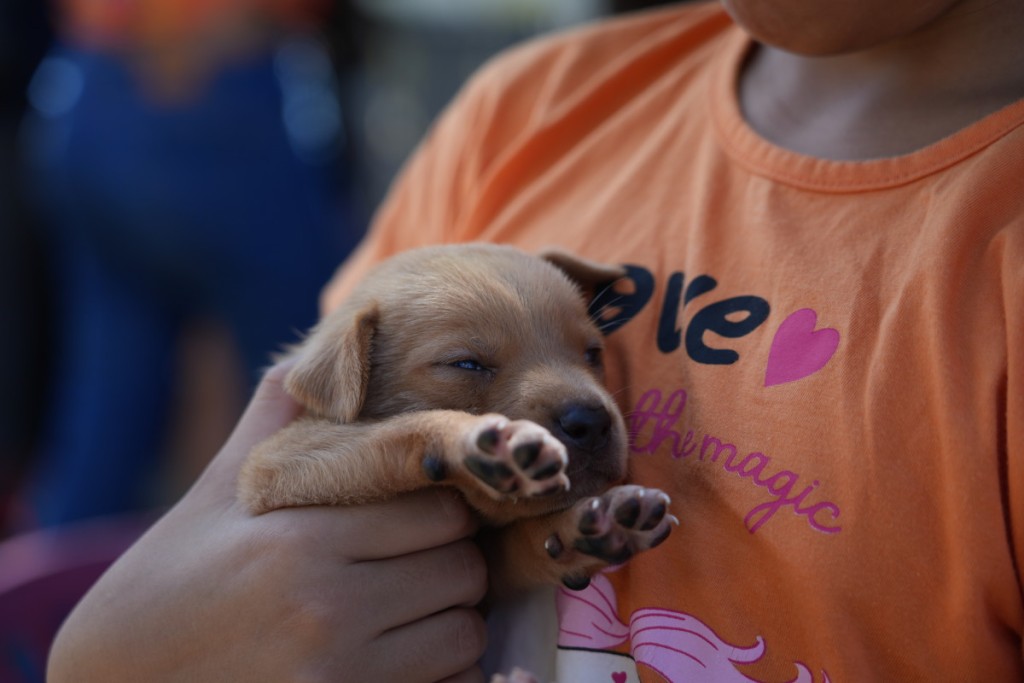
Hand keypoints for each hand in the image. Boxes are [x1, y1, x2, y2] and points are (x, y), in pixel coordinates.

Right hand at [47, 362, 488, 681]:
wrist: (117, 678)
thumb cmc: (173, 577)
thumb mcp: (218, 491)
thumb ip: (274, 418)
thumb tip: (311, 352)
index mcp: (301, 538)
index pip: (438, 510)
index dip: (441, 506)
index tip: (423, 509)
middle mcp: (326, 606)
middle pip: (460, 570)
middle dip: (451, 560)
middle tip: (419, 559)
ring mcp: (337, 670)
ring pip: (463, 632)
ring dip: (449, 617)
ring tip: (409, 607)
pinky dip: (440, 667)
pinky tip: (402, 650)